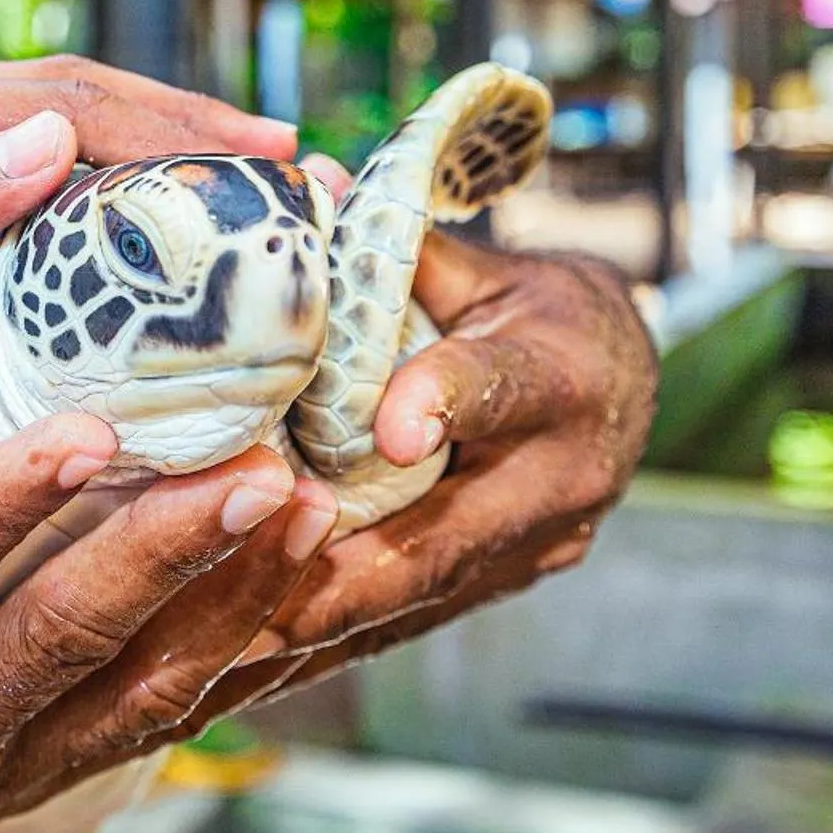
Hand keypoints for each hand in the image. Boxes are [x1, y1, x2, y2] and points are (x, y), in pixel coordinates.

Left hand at [0, 58, 294, 389]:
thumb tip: (51, 142)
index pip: (69, 101)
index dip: (184, 130)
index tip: (285, 168)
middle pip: (72, 108)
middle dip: (187, 139)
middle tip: (294, 191)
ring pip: (38, 145)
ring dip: (138, 171)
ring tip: (231, 218)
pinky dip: (69, 208)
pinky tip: (99, 256)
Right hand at [0, 414, 337, 832]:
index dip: (1, 511)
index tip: (77, 428)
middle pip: (67, 646)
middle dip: (164, 556)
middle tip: (251, 468)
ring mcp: (11, 764)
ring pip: (143, 689)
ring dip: (230, 598)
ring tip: (305, 503)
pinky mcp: (56, 763)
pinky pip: (165, 712)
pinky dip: (239, 642)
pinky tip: (299, 569)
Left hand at [191, 165, 657, 716]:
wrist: (615, 378)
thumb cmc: (526, 305)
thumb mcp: (476, 263)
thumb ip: (391, 245)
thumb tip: (299, 182)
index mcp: (560, 371)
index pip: (499, 385)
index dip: (444, 402)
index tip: (387, 426)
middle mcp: (564, 473)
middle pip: (446, 533)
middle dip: (342, 569)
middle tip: (244, 580)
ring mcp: (540, 545)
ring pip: (419, 593)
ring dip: (317, 616)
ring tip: (217, 638)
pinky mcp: (504, 584)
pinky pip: (409, 617)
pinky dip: (332, 631)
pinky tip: (246, 651)